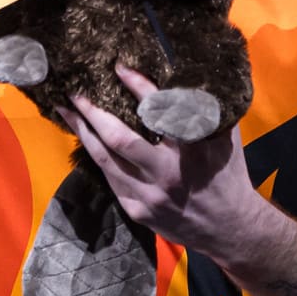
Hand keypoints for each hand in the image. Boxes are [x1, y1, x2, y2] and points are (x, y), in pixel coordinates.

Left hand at [67, 63, 258, 257]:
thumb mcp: (224, 139)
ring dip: (83, 132)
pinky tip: (86, 140)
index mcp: (190, 150)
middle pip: (118, 138)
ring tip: (66, 111)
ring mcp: (147, 195)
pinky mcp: (136, 210)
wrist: (230, 229)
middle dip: (92, 112)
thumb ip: (203, 111)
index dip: (136, 85)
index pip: (157, 110)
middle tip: (74, 91)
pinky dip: (96, 156)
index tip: (118, 66)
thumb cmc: (227, 175)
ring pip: (104, 160)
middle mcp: (166, 172)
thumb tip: (183, 74)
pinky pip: (109, 179)